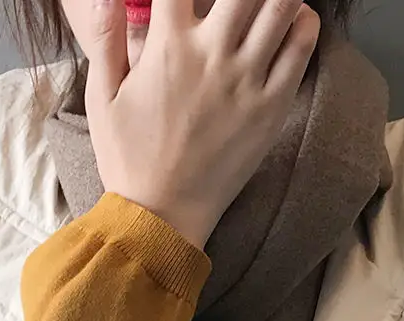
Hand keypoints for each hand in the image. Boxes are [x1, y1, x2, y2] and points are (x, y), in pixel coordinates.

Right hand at [61, 0, 320, 247]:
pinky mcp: (272, 106)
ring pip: (280, 3)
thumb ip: (105, 39)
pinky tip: (292, 20)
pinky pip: (301, 46)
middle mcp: (212, 54)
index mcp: (167, 46)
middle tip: (236, 0)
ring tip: (264, 2)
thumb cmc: (129, 160)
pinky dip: (302, 21)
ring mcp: (247, 79)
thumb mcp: (101, 99)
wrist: (162, 216)